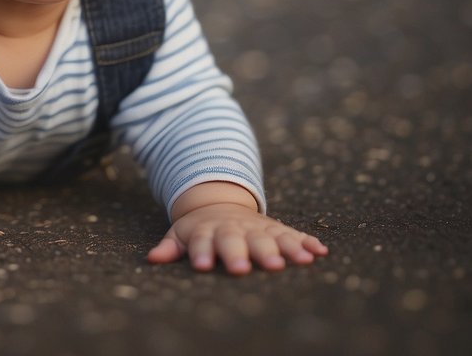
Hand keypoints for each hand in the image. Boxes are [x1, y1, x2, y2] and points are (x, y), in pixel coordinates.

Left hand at [147, 183, 327, 275]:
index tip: (200, 266)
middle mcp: (233, 229)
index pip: (201, 242)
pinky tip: (320, 252)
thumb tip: (151, 258)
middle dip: (242, 254)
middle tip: (245, 268)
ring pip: (269, 238)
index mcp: (207, 232)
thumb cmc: (200, 229)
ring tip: (298, 262)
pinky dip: (307, 242)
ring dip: (283, 250)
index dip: (200, 253)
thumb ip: (169, 247)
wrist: (221, 203)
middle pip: (237, 241)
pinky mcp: (277, 229)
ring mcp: (256, 228)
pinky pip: (294, 235)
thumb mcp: (181, 234)